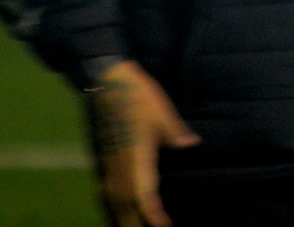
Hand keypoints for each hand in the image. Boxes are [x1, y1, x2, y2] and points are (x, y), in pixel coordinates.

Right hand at [85, 60, 200, 226]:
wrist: (106, 81)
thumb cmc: (138, 96)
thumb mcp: (162, 112)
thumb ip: (175, 132)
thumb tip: (192, 144)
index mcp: (136, 156)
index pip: (144, 194)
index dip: (152, 214)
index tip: (164, 225)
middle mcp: (119, 165)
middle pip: (126, 205)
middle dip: (136, 224)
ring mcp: (108, 163)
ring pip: (113, 201)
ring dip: (122, 219)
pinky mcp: (102, 159)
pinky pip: (105, 191)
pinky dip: (111, 206)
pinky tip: (115, 213)